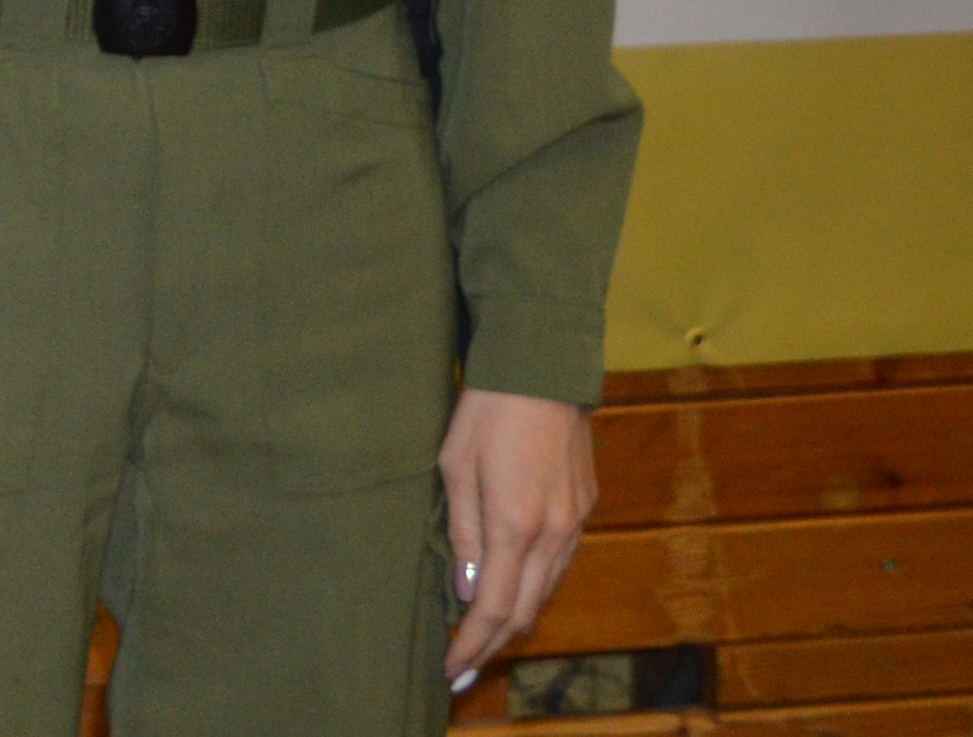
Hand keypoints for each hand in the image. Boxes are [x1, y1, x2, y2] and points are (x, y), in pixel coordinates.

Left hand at [442, 388, 595, 685]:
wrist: (541, 369)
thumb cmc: (485, 412)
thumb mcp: (455, 467)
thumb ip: (464, 533)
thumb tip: (470, 591)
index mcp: (516, 525)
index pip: (496, 607)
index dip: (473, 644)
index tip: (451, 669)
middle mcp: (555, 533)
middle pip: (527, 608)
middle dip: (494, 642)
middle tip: (464, 665)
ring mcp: (576, 520)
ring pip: (548, 588)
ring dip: (519, 615)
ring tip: (486, 636)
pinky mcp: (586, 505)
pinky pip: (561, 561)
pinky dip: (537, 584)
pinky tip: (518, 587)